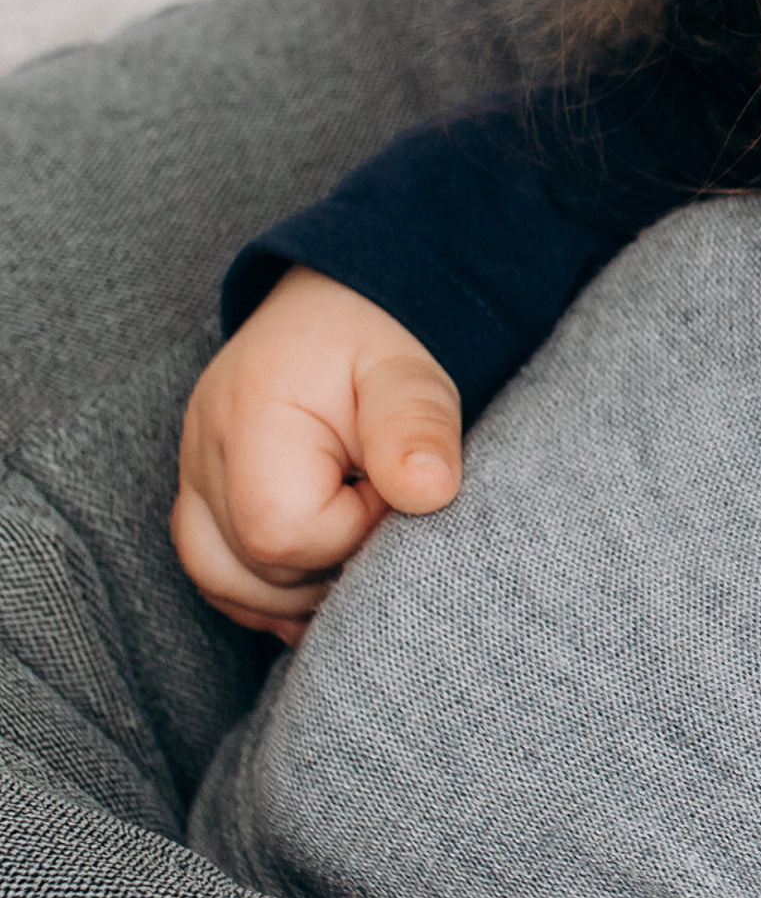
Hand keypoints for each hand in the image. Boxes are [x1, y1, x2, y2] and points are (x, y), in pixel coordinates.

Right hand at [170, 267, 460, 642]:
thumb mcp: (410, 371)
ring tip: (353, 535)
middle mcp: (203, 453)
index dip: (353, 530)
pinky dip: (269, 586)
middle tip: (378, 506)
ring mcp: (194, 478)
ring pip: (226, 581)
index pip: (282, 533)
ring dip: (299, 583)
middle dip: (332, 559)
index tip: (390, 488)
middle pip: (254, 569)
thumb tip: (430, 493)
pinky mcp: (201, 496)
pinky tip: (319, 572)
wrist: (333, 310)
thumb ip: (418, 426)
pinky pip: (217, 571)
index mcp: (251, 418)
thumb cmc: (374, 342)